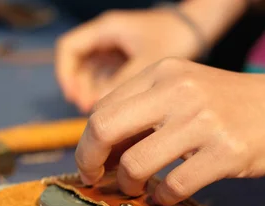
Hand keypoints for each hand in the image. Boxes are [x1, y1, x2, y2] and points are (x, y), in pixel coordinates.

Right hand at [55, 9, 202, 112]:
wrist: (199, 29)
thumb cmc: (176, 37)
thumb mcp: (146, 62)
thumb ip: (121, 83)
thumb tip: (98, 112)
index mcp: (107, 29)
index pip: (69, 48)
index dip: (66, 73)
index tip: (74, 97)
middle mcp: (108, 38)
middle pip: (80, 66)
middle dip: (82, 90)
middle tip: (91, 112)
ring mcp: (119, 51)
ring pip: (96, 75)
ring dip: (97, 96)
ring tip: (106, 116)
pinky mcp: (131, 63)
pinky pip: (112, 80)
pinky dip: (112, 96)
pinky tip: (119, 113)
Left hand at [74, 58, 264, 205]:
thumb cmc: (241, 104)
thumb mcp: (191, 90)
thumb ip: (152, 110)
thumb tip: (110, 150)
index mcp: (165, 72)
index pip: (104, 108)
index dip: (89, 142)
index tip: (93, 164)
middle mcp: (179, 91)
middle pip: (105, 128)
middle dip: (91, 162)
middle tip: (98, 182)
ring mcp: (204, 121)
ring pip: (137, 163)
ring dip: (129, 186)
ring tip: (139, 191)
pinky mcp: (227, 152)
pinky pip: (175, 185)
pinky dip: (164, 198)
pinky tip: (168, 198)